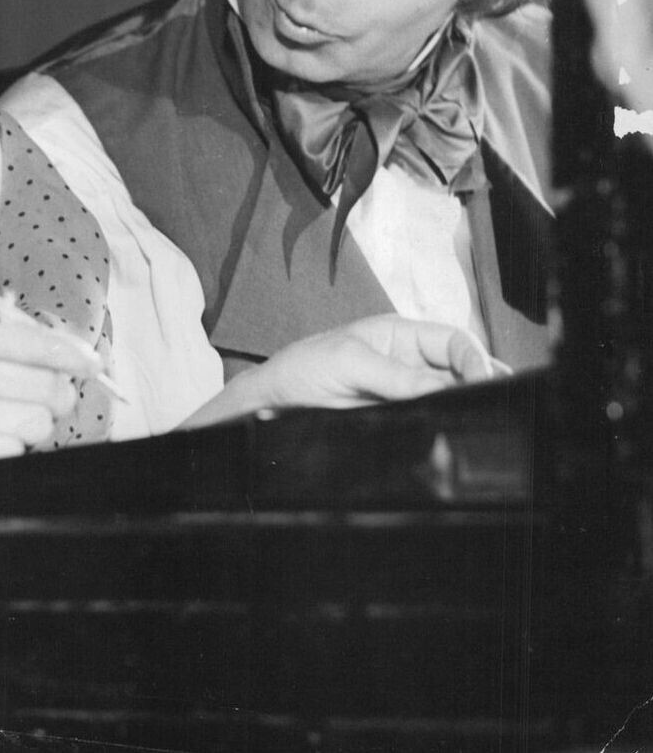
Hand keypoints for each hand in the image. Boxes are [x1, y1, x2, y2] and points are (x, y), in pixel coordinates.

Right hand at [0, 318, 97, 516]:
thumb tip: (66, 346)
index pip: (34, 342)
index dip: (71, 355)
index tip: (91, 363)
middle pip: (48, 388)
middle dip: (56, 399)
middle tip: (47, 402)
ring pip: (36, 425)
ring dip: (30, 429)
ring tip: (1, 423)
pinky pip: (13, 454)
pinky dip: (7, 451)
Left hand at [183, 316, 506, 428]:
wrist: (272, 404)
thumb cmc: (303, 368)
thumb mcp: (349, 363)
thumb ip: (395, 376)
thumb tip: (441, 388)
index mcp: (400, 336)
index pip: (453, 341)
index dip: (475, 358)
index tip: (485, 380)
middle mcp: (408, 364)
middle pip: (459, 371)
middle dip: (481, 382)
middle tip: (495, 403)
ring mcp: (403, 394)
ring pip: (449, 398)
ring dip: (466, 406)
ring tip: (481, 420)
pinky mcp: (396, 421)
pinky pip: (429, 422)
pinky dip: (445, 426)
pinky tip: (454, 434)